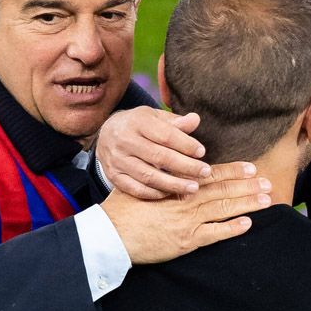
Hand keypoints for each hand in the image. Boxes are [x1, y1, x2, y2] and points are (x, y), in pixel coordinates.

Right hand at [96, 106, 210, 198]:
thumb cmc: (138, 125)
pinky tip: (171, 193)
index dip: (185, 145)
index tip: (202, 152)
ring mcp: (117, 160)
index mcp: (137, 122)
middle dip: (186, 166)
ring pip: (149, 176)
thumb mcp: (155, 117)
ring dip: (174, 184)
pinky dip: (155, 193)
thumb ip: (175, 122)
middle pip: (159, 157)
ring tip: (193, 188)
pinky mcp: (114, 176)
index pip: (165, 135)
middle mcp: (125, 140)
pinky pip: (136, 189)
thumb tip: (195, 120)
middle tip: (205, 172)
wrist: (106, 134)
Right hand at [100, 161, 270, 264]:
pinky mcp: (186, 241)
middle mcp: (186, 201)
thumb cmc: (122, 209)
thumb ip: (159, 171)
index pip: (211, 175)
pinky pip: (214, 234)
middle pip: (223, 190)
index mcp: (177, 185)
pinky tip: (248, 224)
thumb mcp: (140, 183)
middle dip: (248, 186)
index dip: (233, 170)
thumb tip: (169, 160)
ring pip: (223, 210)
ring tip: (266, 199)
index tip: (251, 167)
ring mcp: (188, 222)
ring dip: (247, 204)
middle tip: (268, 182)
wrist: (111, 234)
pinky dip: (231, 229)